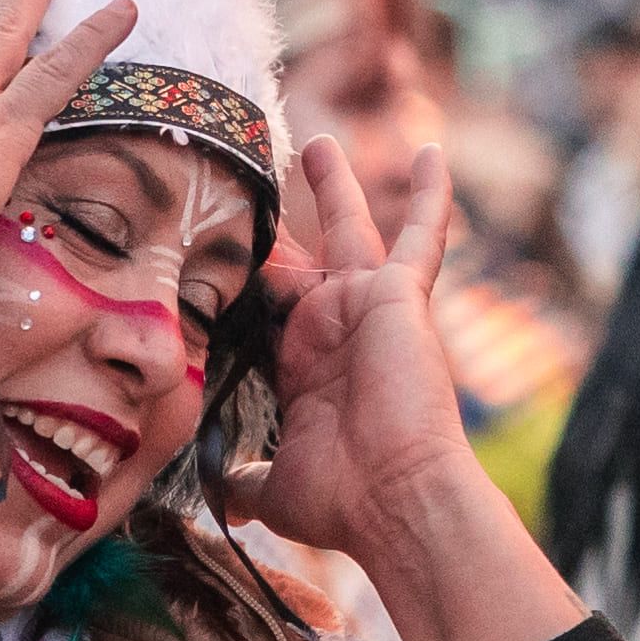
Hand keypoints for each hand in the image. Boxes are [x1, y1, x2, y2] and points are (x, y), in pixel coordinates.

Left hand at [236, 135, 482, 557]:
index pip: (264, 310)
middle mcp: (334, 331)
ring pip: (348, 231)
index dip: (239, 281)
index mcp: (304, 368)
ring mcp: (367, 310)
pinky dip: (431, 196)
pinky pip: (421, 236)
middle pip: (300, 260)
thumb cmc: (343, 498)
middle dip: (282, 224)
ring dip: (335, 186)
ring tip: (317, 142)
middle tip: (262, 178)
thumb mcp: (273, 486)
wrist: (395, 498)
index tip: (208, 248)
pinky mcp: (399, 297)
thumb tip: (224, 495)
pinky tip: (431, 151)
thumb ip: (245, 477)